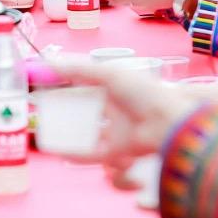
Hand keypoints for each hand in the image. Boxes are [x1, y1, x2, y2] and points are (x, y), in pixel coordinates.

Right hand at [50, 61, 217, 187]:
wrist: (168, 124)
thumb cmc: (144, 94)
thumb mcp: (110, 74)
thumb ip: (80, 69)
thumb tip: (50, 62)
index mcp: (118, 90)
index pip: (90, 87)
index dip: (71, 87)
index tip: (50, 88)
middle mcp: (117, 112)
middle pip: (88, 113)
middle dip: (69, 114)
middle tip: (49, 113)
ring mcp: (117, 134)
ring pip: (89, 136)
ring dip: (72, 135)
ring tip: (52, 132)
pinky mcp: (117, 154)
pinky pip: (92, 154)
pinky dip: (76, 154)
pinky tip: (60, 151)